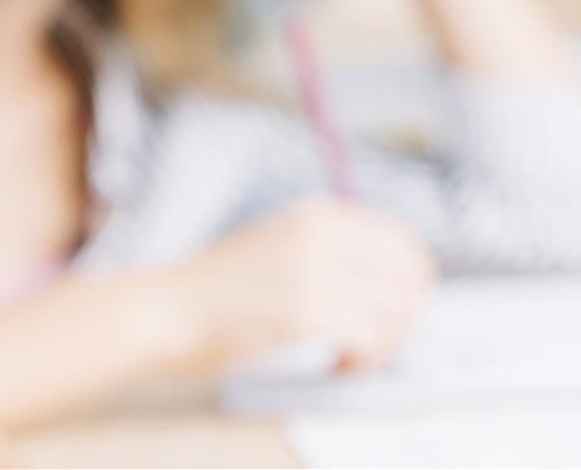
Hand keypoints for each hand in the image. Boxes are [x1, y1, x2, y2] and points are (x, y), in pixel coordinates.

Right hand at [167, 199, 436, 374]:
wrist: (168, 308)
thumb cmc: (221, 287)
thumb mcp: (279, 242)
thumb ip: (331, 249)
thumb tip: (396, 281)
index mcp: (316, 215)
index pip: (404, 242)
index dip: (412, 284)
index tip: (393, 312)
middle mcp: (318, 236)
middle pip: (409, 277)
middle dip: (407, 317)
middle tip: (380, 341)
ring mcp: (310, 273)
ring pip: (395, 311)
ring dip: (385, 345)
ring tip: (355, 356)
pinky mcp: (301, 313)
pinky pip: (369, 338)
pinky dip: (364, 361)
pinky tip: (338, 365)